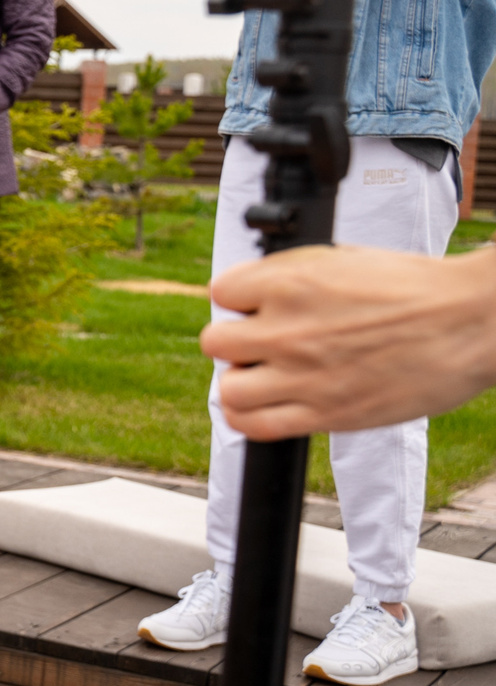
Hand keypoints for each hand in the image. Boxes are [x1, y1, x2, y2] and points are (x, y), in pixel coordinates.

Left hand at [204, 245, 495, 437]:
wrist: (471, 321)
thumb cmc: (414, 289)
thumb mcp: (342, 260)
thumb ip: (289, 276)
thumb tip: (250, 292)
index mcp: (290, 284)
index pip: (221, 292)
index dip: (241, 301)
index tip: (259, 307)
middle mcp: (286, 330)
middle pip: (216, 342)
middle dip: (239, 341)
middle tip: (265, 344)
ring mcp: (302, 375)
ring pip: (228, 388)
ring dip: (242, 382)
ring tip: (266, 377)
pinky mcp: (324, 413)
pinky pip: (254, 426)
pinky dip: (250, 418)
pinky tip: (267, 405)